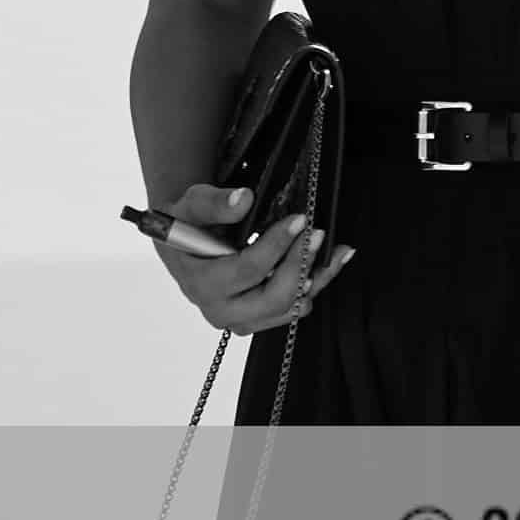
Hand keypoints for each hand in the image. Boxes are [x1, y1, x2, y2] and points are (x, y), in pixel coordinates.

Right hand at [151, 183, 354, 334]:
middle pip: (273, 298)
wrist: (186, 245)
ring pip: (290, 307)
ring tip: (333, 247)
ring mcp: (242, 319)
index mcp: (201, 284)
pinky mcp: (260, 319)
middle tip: (316, 234)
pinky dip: (317, 283)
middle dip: (300, 263)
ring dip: (316, 276)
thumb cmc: (188, 225)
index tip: (298, 220)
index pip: (248, 270)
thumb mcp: (191, 206)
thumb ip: (214, 203)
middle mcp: (220, 310)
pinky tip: (332, 260)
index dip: (277, 245)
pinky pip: (295, 307)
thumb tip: (244, 200)